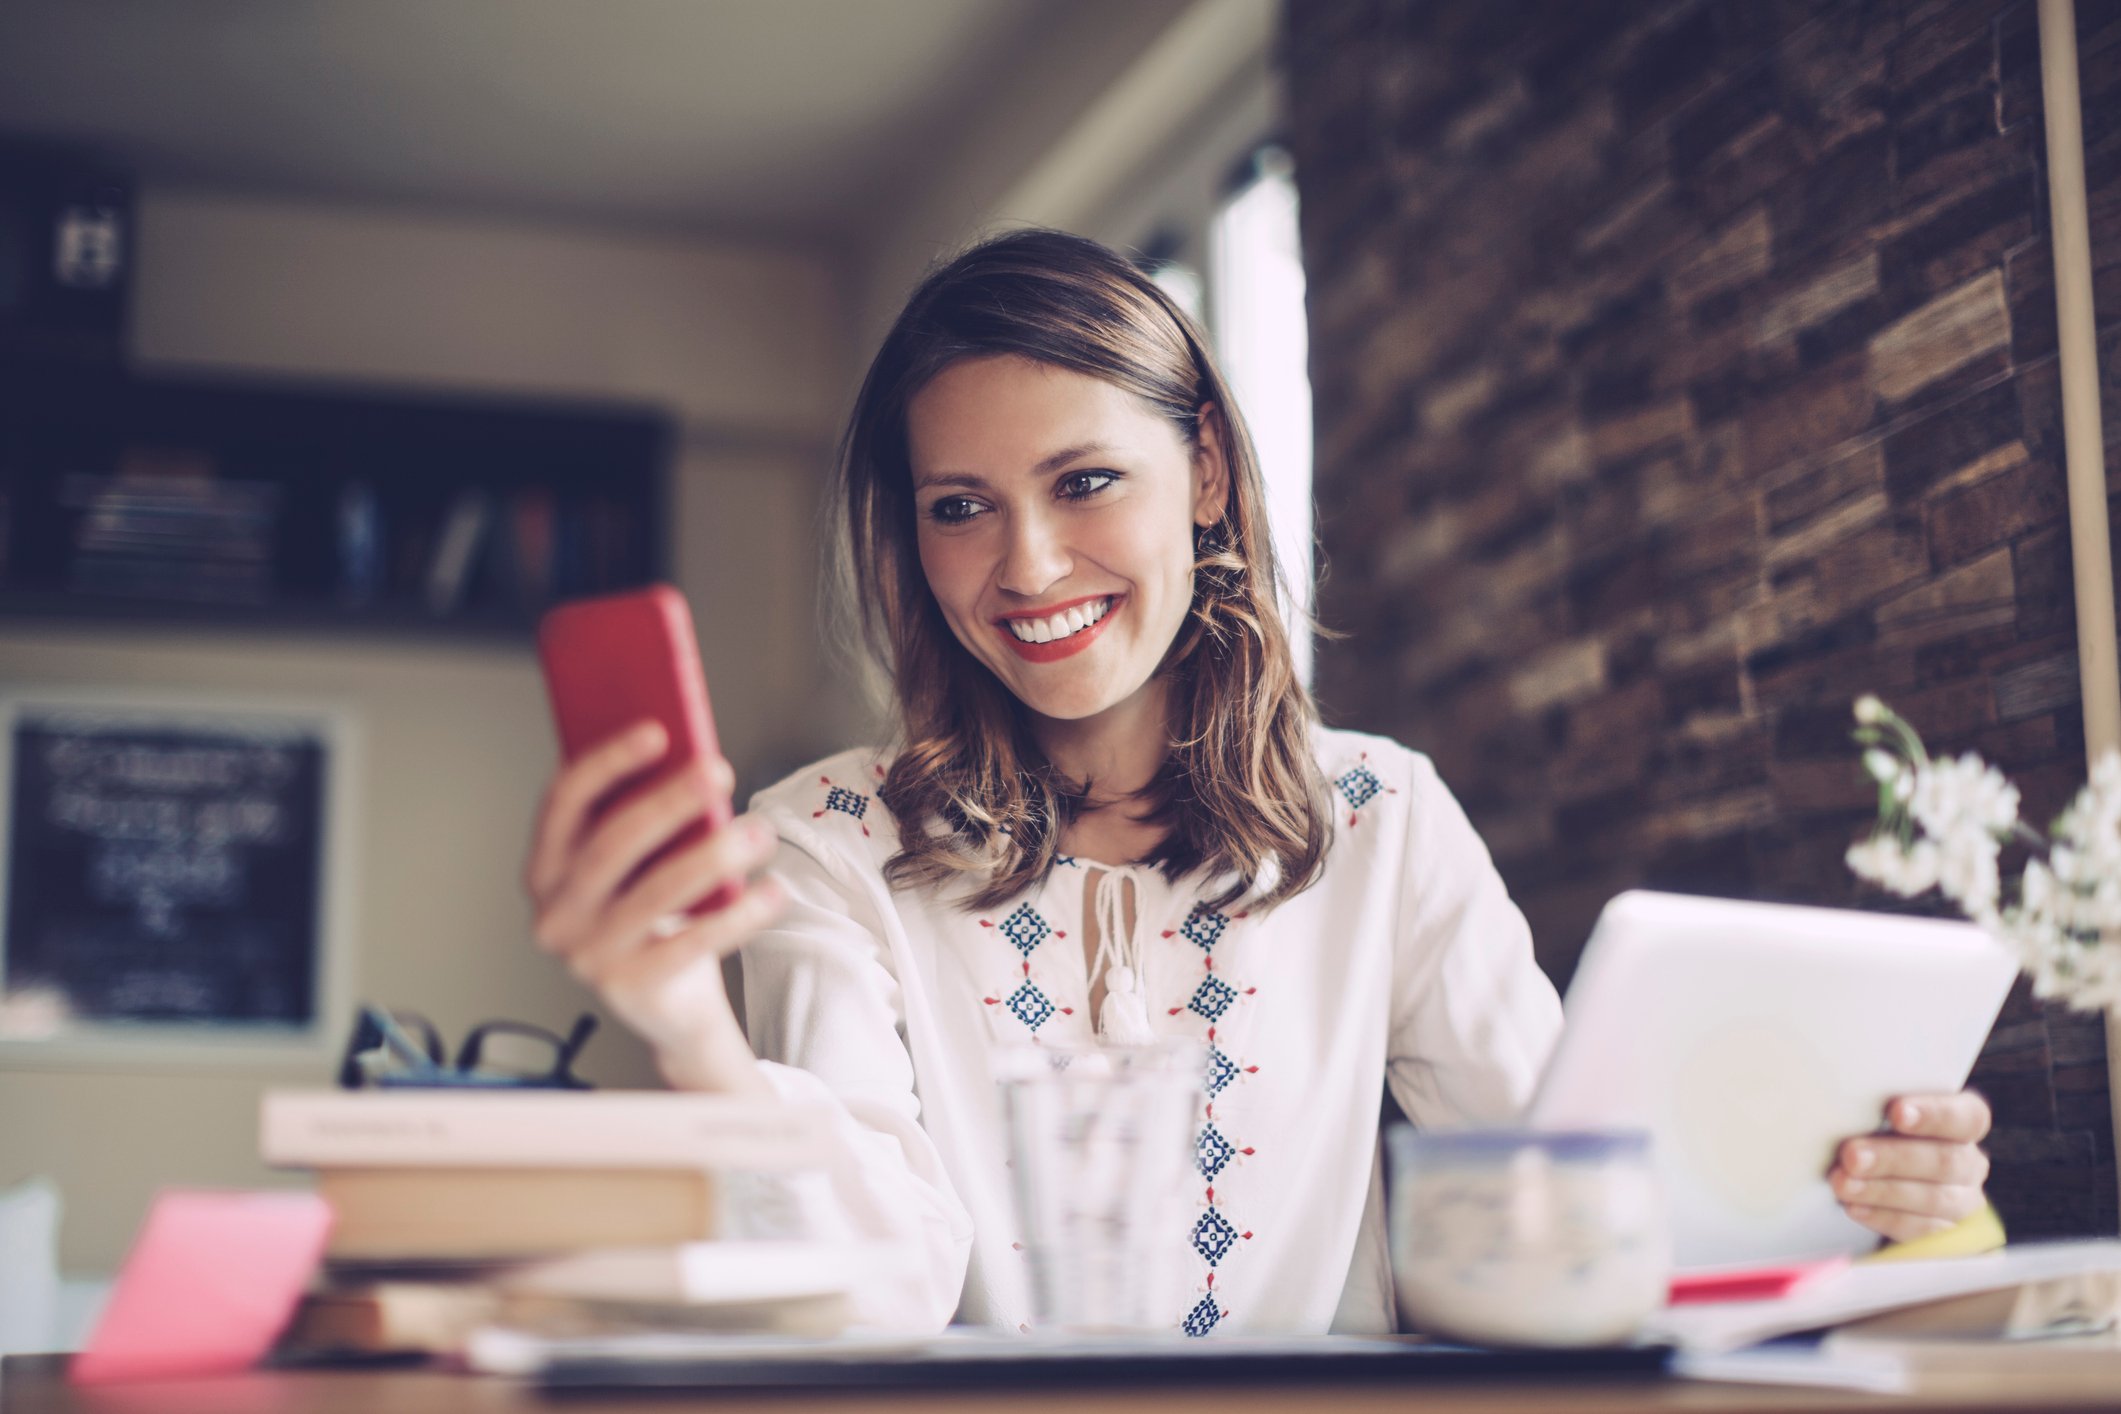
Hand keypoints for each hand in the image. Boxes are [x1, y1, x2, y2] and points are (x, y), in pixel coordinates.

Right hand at [524, 720, 785, 1084]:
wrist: (667, 1005)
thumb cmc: (650, 916)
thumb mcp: (636, 865)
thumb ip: (642, 816)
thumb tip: (688, 756)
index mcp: (545, 867)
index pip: (563, 802)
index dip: (607, 762)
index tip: (657, 730)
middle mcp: (555, 912)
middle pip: (612, 844)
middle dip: (668, 802)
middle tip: (717, 770)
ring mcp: (587, 956)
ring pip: (656, 893)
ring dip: (713, 856)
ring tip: (760, 832)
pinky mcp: (630, 989)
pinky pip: (691, 944)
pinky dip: (739, 915)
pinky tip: (773, 890)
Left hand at [1829, 1091, 1991, 1242]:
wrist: (1879, 1183)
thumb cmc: (1878, 1135)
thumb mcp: (1882, 1118)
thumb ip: (1877, 1110)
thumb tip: (1842, 1104)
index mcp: (1964, 1124)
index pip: (1968, 1117)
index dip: (1935, 1114)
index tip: (1896, 1111)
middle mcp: (1969, 1163)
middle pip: (1945, 1161)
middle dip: (1893, 1158)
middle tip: (1851, 1155)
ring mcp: (1963, 1203)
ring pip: (1933, 1198)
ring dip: (1882, 1191)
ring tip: (1842, 1183)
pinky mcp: (1947, 1236)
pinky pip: (1920, 1230)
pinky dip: (1883, 1217)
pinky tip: (1854, 1207)